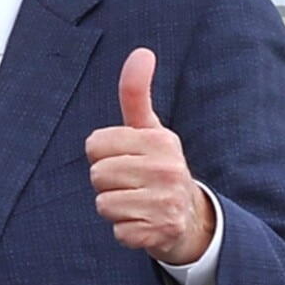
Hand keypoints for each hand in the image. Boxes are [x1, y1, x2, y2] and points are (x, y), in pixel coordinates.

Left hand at [86, 48, 214, 264]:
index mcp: (160, 140)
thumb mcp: (149, 130)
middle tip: (132, 184)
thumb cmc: (159, 167)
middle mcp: (167, 169)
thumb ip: (136, 93)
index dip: (103, 153)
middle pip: (97, 175)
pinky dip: (126, 231)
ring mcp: (165, 202)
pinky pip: (118, 232)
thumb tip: (142, 51)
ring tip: (137, 203)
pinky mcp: (160, 233)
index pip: (95, 144)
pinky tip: (143, 223)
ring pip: (104, 204)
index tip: (125, 158)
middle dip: (107, 182)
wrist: (190, 218)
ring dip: (115, 208)